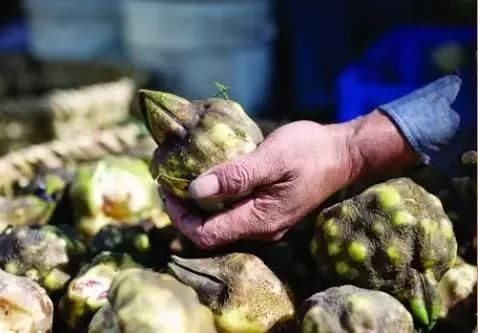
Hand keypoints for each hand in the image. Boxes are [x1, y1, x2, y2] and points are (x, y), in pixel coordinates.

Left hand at [161, 111, 418, 248]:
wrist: (343, 154)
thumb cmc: (310, 152)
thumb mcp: (272, 158)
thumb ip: (236, 176)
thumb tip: (196, 191)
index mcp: (260, 220)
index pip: (206, 233)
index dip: (180, 216)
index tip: (166, 188)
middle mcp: (260, 230)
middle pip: (210, 233)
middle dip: (184, 212)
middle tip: (169, 183)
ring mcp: (266, 223)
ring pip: (220, 225)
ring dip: (198, 207)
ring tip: (182, 180)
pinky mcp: (268, 212)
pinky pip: (232, 215)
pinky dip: (214, 202)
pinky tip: (209, 181)